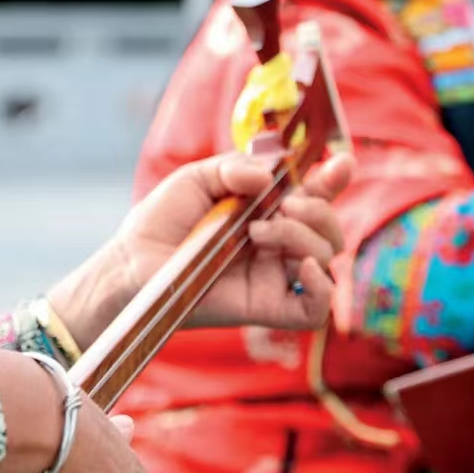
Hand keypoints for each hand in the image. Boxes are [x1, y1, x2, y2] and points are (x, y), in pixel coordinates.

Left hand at [45, 152, 350, 346]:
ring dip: (306, 234)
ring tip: (261, 229)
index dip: (333, 180)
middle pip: (329, 229)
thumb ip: (235, 168)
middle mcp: (276, 246)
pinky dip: (322, 286)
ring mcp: (274, 278)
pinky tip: (301, 264)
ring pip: (327, 260)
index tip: (341, 162)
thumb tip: (270, 176)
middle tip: (284, 202)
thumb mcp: (197, 178)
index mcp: (266, 212)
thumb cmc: (161, 221)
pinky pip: (315, 310)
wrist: (131, 261)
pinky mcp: (266, 309)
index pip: (314, 198)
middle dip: (318, 208)